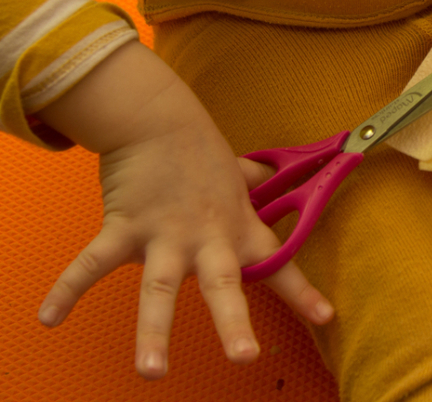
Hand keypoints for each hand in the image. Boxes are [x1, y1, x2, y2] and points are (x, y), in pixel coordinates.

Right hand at [35, 41, 333, 378]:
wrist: (159, 119)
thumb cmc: (202, 153)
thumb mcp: (240, 174)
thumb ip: (260, 186)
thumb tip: (285, 177)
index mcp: (239, 230)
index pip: (278, 264)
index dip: (302, 292)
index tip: (325, 317)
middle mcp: (207, 238)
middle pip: (222, 284)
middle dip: (232, 321)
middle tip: (244, 356)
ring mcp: (165, 235)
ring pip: (159, 287)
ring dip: (154, 330)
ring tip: (151, 370)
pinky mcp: (125, 227)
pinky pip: (93, 263)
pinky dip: (69, 288)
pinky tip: (49, 317)